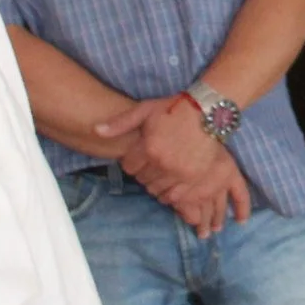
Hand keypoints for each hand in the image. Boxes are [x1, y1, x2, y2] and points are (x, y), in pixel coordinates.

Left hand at [101, 97, 250, 236]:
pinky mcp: (194, 178)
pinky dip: (170, 191)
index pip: (128, 167)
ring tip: (163, 169)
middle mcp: (163, 163)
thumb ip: (120, 123)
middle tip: (153, 161)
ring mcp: (179, 172)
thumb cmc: (175, 108)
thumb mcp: (145, 110)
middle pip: (142, 180)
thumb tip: (95, 130)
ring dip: (157, 182)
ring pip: (156, 189)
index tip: (141, 154)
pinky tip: (172, 180)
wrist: (208, 111)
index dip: (133, 160)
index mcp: (149, 147)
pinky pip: (174, 196)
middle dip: (144, 171)